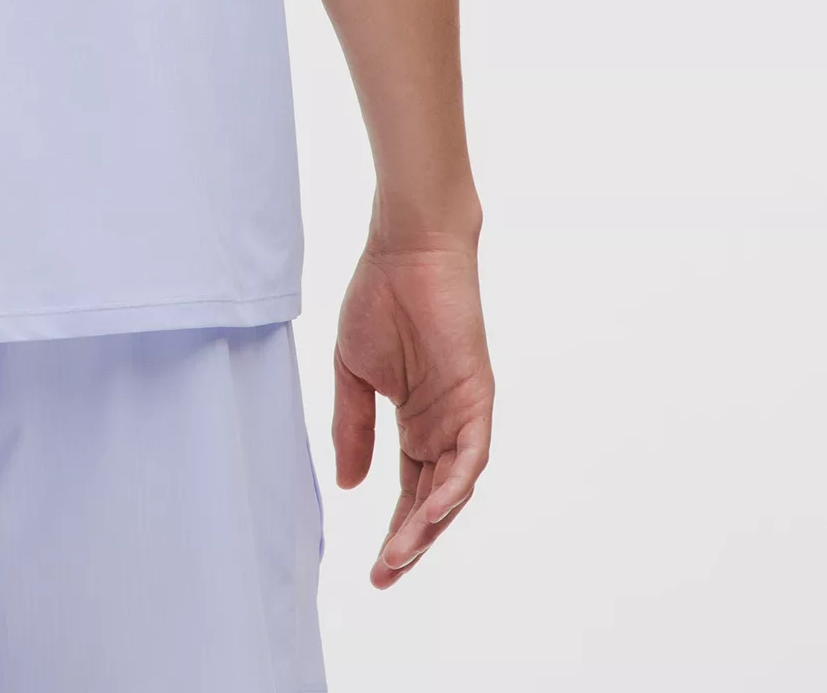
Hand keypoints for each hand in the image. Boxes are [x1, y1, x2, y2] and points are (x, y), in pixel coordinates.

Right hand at [332, 235, 492, 587]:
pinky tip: (431, 512)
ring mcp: (462, 413)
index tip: (375, 570)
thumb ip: (353, 427)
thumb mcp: (352, 373)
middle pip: (432, 500)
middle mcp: (443, 425)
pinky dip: (454, 485)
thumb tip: (349, 484)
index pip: (409, 490)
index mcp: (414, 421)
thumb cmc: (378, 298)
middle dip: (411, 542)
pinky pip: (471, 454)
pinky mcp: (477, 396)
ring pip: (453, 486)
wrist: (405, 250)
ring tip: (400, 555)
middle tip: (385, 576)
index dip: (395, 531)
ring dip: (429, 524)